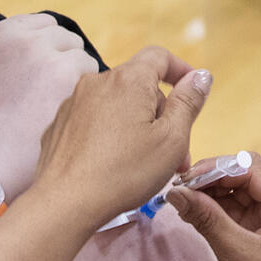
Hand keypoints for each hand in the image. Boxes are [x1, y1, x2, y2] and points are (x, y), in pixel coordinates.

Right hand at [0, 12, 95, 199]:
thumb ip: (14, 56)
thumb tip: (52, 52)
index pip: (44, 27)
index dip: (49, 53)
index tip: (43, 78)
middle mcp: (21, 38)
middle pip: (67, 40)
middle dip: (64, 66)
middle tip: (49, 101)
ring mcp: (44, 55)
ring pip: (82, 59)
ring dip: (76, 83)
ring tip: (53, 114)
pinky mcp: (66, 76)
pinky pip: (94, 81)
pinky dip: (86, 101)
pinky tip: (64, 122)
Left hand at [28, 48, 208, 226]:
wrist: (65, 203)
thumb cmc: (124, 172)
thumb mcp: (171, 140)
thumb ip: (189, 102)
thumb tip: (201, 76)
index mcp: (129, 80)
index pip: (160, 57)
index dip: (181, 70)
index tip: (194, 91)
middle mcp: (98, 83)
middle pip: (139, 86)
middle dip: (162, 114)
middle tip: (176, 154)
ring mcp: (74, 103)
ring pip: (117, 105)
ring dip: (137, 126)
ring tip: (145, 163)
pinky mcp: (60, 125)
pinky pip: (94, 120)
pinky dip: (110, 134)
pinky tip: (113, 164)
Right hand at [167, 152, 260, 260]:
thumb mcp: (239, 255)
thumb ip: (208, 220)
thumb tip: (176, 192)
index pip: (251, 168)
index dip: (216, 169)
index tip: (186, 180)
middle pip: (243, 174)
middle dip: (211, 178)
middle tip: (180, 188)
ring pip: (236, 191)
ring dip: (209, 193)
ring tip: (182, 200)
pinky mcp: (259, 231)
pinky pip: (234, 209)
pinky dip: (213, 209)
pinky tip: (192, 212)